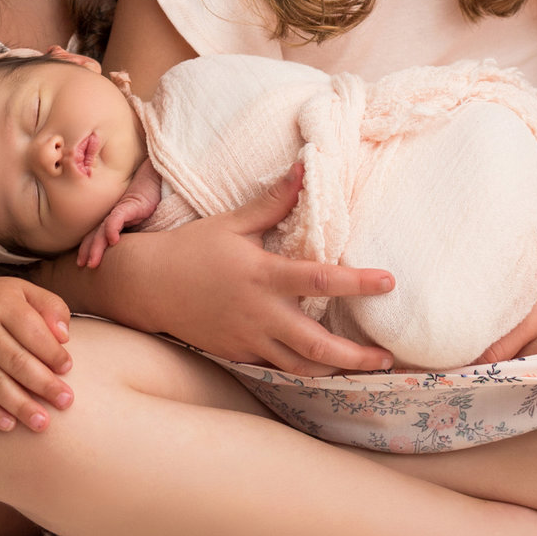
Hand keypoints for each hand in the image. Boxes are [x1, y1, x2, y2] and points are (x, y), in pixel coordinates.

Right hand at [0, 275, 74, 432]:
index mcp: (1, 302)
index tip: (68, 369)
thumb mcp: (24, 292)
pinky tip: (9, 424)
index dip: (51, 352)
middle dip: (42, 384)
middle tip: (65, 402)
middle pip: (14, 360)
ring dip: (19, 405)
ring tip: (42, 423)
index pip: (30, 330)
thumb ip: (50, 308)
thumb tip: (65, 338)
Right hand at [97, 167, 397, 376]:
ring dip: (336, 368)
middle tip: (386, 357)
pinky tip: (324, 366)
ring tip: (364, 367)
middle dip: (356, 356)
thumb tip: (304, 167)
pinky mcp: (238, 353)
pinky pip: (277, 366)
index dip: (358, 283)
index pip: (320, 281)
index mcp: (263, 275)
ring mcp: (249, 338)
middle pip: (317, 345)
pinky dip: (303, 368)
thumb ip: (273, 201)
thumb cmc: (192, 249)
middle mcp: (260, 313)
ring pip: (300, 365)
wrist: (147, 286)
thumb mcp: (233, 222)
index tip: (389, 282)